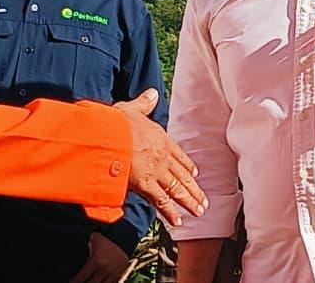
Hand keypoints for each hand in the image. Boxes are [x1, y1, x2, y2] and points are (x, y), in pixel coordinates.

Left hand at [69, 232, 129, 282]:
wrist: (125, 236)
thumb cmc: (107, 237)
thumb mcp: (92, 240)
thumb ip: (82, 246)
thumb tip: (70, 248)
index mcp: (95, 262)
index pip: (80, 278)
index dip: (73, 282)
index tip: (70, 282)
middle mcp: (104, 270)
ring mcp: (112, 274)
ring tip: (89, 282)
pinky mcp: (119, 275)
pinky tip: (98, 282)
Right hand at [114, 89, 206, 227]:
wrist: (110, 135)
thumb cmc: (117, 122)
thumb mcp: (132, 109)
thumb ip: (144, 104)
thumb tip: (152, 93)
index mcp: (160, 138)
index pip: (178, 155)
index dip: (187, 165)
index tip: (195, 173)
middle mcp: (162, 156)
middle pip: (182, 175)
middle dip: (194, 189)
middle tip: (204, 200)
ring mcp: (156, 171)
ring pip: (177, 189)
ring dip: (189, 201)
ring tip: (199, 211)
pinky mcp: (146, 185)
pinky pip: (162, 201)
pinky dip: (171, 212)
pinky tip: (178, 221)